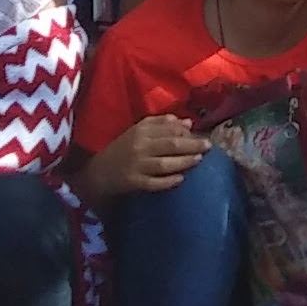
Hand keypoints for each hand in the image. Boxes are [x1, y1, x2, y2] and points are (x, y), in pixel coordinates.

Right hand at [82, 113, 204, 201]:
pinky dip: (168, 182)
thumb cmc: (122, 149)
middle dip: (192, 145)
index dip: (186, 132)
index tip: (201, 133)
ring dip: (183, 162)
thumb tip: (186, 122)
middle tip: (208, 145)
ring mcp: (136, 165)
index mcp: (140, 131)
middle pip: (170, 145)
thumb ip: (161, 124)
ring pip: (164, 164)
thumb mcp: (138, 131)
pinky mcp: (133, 182)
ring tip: (198, 160)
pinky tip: (180, 179)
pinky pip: (154, 183)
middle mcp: (139, 146)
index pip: (168, 129)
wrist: (98, 172)